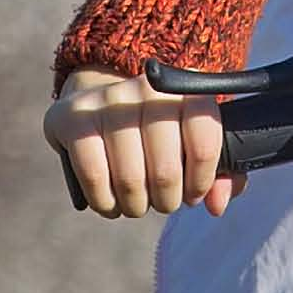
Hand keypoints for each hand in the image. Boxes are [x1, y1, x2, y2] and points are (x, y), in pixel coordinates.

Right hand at [44, 66, 247, 219]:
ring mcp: (107, 100)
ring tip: (138, 202)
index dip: (202, 177)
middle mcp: (146, 87)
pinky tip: (111, 201)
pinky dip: (106, 202)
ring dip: (137, 205)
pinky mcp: (72, 118)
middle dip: (167, 200)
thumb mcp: (190, 144)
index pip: (204, 135)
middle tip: (164, 201)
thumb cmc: (156, 134)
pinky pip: (94, 176)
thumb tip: (217, 203)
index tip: (194, 192)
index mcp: (184, 87)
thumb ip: (220, 174)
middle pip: (166, 167)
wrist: (100, 106)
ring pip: (130, 178)